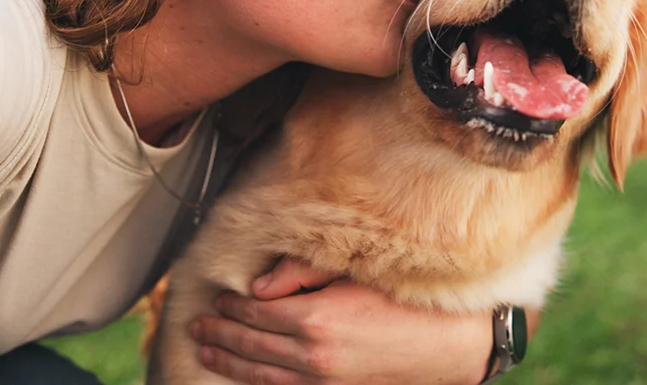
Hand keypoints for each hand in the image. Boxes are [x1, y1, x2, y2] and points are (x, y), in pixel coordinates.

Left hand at [190, 256, 490, 383]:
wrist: (449, 343)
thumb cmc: (406, 300)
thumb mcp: (354, 272)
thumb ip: (302, 273)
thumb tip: (258, 286)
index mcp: (314, 321)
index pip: (255, 315)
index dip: (231, 307)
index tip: (216, 300)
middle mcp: (312, 358)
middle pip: (252, 348)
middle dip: (221, 337)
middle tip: (197, 327)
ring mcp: (323, 383)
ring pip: (263, 377)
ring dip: (231, 364)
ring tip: (207, 353)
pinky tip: (247, 378)